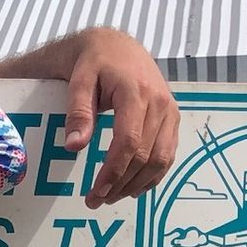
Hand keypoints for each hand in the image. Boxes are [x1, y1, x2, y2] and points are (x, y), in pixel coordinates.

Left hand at [61, 29, 179, 206]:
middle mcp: (160, 103)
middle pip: (146, 155)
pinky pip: (169, 152)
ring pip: (162, 158)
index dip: (113, 172)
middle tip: (97, 200)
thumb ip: (78, 113)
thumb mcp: (79, 81)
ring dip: (138, 183)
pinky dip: (155, 174)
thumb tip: (74, 147)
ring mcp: (170, 111)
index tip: (95, 192)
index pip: (129, 142)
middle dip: (122, 183)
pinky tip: (135, 187)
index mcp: (136, 93)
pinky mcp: (173, 117)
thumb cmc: (94, 63)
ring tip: (112, 197)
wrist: (117, 47)